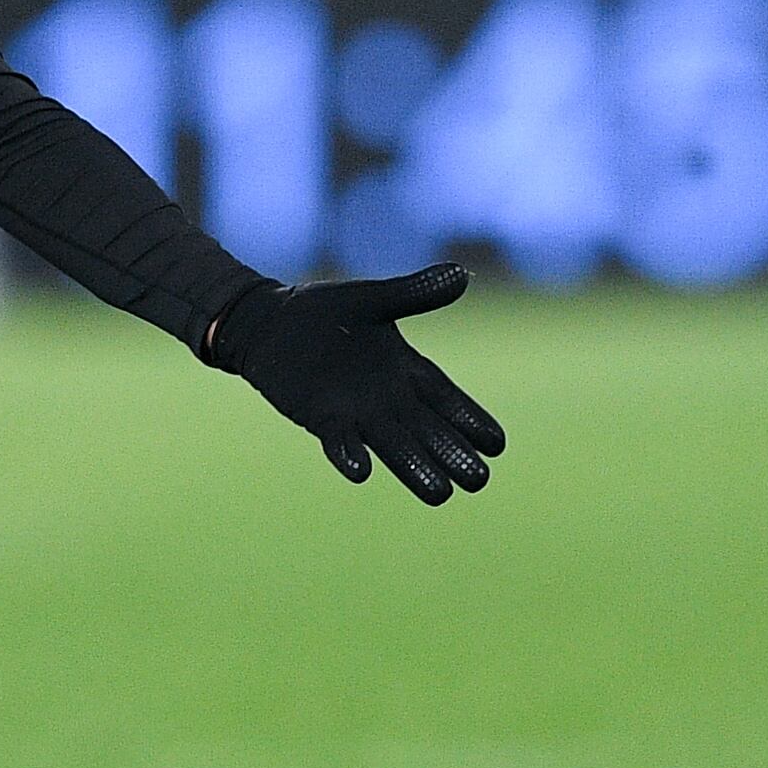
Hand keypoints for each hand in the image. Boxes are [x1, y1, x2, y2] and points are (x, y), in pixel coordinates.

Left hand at [210, 263, 504, 504]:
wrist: (269, 322)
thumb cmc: (324, 311)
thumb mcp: (372, 299)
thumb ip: (414, 292)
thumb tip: (464, 273)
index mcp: (406, 370)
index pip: (447, 399)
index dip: (470, 420)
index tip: (498, 445)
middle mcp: (387, 399)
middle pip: (427, 431)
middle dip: (452, 454)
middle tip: (478, 481)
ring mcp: (355, 412)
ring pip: (392, 445)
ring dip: (413, 468)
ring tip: (440, 494)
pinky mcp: (321, 418)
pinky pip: (339, 442)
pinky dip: (349, 455)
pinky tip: (361, 473)